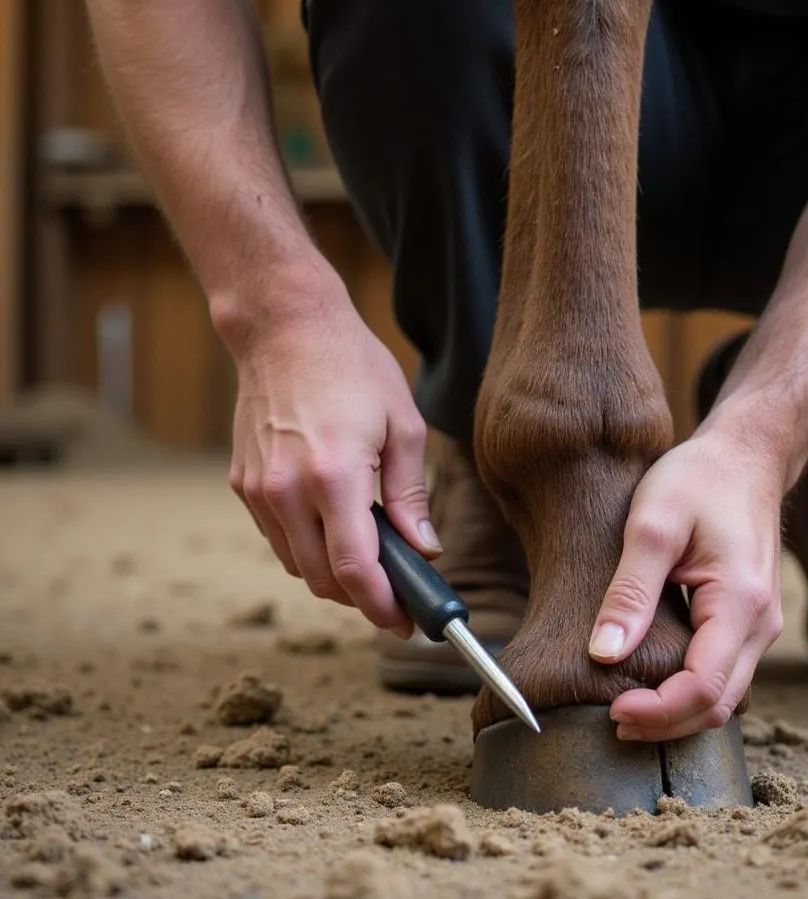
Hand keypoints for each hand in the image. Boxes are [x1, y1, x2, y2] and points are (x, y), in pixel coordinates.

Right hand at [227, 271, 438, 635]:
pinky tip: (333, 525)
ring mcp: (258, 489)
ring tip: (369, 556)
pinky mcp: (242, 484)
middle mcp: (287, 491)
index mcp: (333, 476)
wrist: (285, 328)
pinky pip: (277, 537)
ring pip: (296, 565)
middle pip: (322, 580)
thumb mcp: (402, 425)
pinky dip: (307, 547)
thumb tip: (423, 549)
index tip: (406, 622)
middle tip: (395, 594)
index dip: (383, 607)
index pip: (355, 570)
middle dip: (361, 598)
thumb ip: (411, 495)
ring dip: (332, 574)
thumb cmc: (352, 367)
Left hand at [588, 429, 784, 739]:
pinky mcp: (748, 620)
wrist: (745, 455)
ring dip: (676, 711)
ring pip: (723, 695)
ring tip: (624, 705)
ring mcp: (760, 625)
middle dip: (665, 723)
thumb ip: (630, 591)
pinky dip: (687, 689)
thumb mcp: (652, 525)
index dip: (657, 712)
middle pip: (717, 705)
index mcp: (740, 603)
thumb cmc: (699, 479)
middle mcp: (761, 624)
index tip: (611, 709)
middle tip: (611, 719)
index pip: (703, 688)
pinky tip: (650, 680)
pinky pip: (722, 673)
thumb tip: (603, 653)